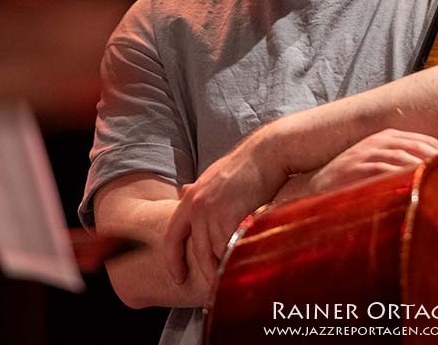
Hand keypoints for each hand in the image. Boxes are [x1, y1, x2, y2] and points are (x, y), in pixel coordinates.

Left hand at [163, 132, 285, 287]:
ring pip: (218, 251)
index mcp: (190, 199)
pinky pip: (234, 245)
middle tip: (216, 283)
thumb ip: (196, 190)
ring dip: (227, 261)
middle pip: (198, 251)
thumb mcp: (211, 175)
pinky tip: (247, 254)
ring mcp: (215, 212)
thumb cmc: (243, 165)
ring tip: (236, 267)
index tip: (178, 277)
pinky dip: (239, 253)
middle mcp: (198, 207)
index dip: (173, 260)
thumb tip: (182, 191)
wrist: (265, 154)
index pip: (172, 237)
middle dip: (208, 270)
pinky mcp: (233, 215)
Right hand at [308, 128, 437, 194]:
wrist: (317, 190)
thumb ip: (403, 167)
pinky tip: (414, 188)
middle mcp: (379, 141)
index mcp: (388, 137)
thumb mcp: (380, 167)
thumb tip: (436, 179)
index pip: (426, 141)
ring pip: (403, 156)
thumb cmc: (354, 182)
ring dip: (423, 169)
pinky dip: (400, 176)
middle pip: (418, 146)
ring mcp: (367, 153)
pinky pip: (383, 169)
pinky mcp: (356, 167)